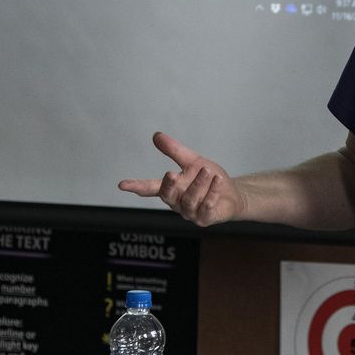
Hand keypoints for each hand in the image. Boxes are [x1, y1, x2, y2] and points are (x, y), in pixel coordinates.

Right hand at [118, 132, 244, 225]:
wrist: (232, 193)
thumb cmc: (209, 178)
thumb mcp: (192, 161)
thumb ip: (174, 150)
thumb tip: (156, 135)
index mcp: (171, 189)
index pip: (150, 188)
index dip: (137, 186)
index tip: (122, 184)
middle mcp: (177, 203)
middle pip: (167, 196)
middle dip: (170, 185)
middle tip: (173, 173)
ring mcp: (190, 213)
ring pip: (189, 200)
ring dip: (198, 184)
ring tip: (207, 171)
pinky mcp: (204, 219)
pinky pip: (206, 207)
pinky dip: (212, 193)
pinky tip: (218, 181)